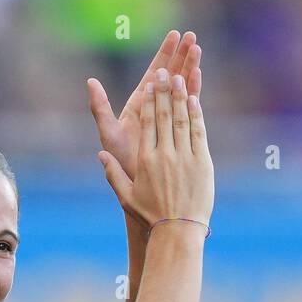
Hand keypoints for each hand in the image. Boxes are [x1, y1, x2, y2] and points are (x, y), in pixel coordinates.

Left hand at [87, 30, 202, 182]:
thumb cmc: (121, 161)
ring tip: (199, 48)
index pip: (153, 73)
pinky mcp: (181, 127)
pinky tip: (199, 75)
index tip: (174, 35)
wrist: (139, 183)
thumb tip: (90, 81)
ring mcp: (170, 116)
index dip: (164, 54)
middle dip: (181, 55)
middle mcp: (156, 107)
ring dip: (191, 67)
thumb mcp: (108, 132)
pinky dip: (194, 89)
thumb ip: (100, 107)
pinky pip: (189, 104)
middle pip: (171, 75)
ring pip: (182, 86)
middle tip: (192, 36)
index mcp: (140, 104)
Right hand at [96, 67, 214, 229]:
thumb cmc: (150, 215)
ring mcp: (185, 157)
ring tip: (179, 76)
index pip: (147, 123)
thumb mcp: (126, 196)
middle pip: (164, 115)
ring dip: (181, 95)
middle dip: (164, 90)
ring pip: (182, 119)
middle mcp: (165, 155)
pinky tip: (194, 98)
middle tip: (164, 71)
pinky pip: (198, 131)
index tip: (150, 84)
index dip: (149, 100)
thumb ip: (112, 174)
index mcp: (146, 161)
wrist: (178, 231)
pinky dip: (196, 113)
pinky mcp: (202, 162)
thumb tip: (100, 156)